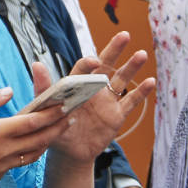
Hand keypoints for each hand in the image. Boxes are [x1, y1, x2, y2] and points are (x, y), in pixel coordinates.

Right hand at [0, 86, 70, 187]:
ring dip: (50, 140)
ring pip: (35, 152)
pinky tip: (37, 143)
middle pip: (40, 138)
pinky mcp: (1, 174)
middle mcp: (5, 150)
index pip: (31, 122)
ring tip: (60, 129)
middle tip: (71, 116)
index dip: (50, 113)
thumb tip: (9, 90)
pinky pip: (23, 161)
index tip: (63, 105)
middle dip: (58, 127)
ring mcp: (5, 165)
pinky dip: (34, 151)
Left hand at [50, 33, 155, 163]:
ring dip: (132, 67)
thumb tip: (36, 64)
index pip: (83, 69)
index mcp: (75, 85)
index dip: (89, 63)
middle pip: (106, 65)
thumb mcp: (46, 109)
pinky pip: (131, 102)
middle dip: (115, 50)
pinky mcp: (117, 115)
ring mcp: (107, 101)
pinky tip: (151, 82)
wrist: (69, 152)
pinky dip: (141, 92)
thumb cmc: (53, 128)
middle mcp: (93, 89)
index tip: (94, 61)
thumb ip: (44, 87)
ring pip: (121, 80)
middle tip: (125, 35)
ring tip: (141, 55)